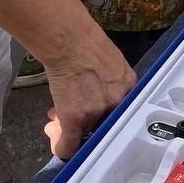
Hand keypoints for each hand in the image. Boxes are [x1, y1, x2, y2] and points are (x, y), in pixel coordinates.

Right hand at [38, 9, 134, 157]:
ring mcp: (97, 111)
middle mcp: (117, 101)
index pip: (119, 111)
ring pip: (83, 135)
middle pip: (102, 126)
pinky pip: (68, 145)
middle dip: (85, 123)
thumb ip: (108, 83)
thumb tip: (92, 96)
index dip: (102, 114)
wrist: (68, 38)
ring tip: (56, 118)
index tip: (91, 113)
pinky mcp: (75, 117)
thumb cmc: (85, 41)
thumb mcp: (110, 62)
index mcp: (128, 86)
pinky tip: (56, 140)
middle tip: (69, 116)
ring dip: (68, 130)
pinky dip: (60, 146)